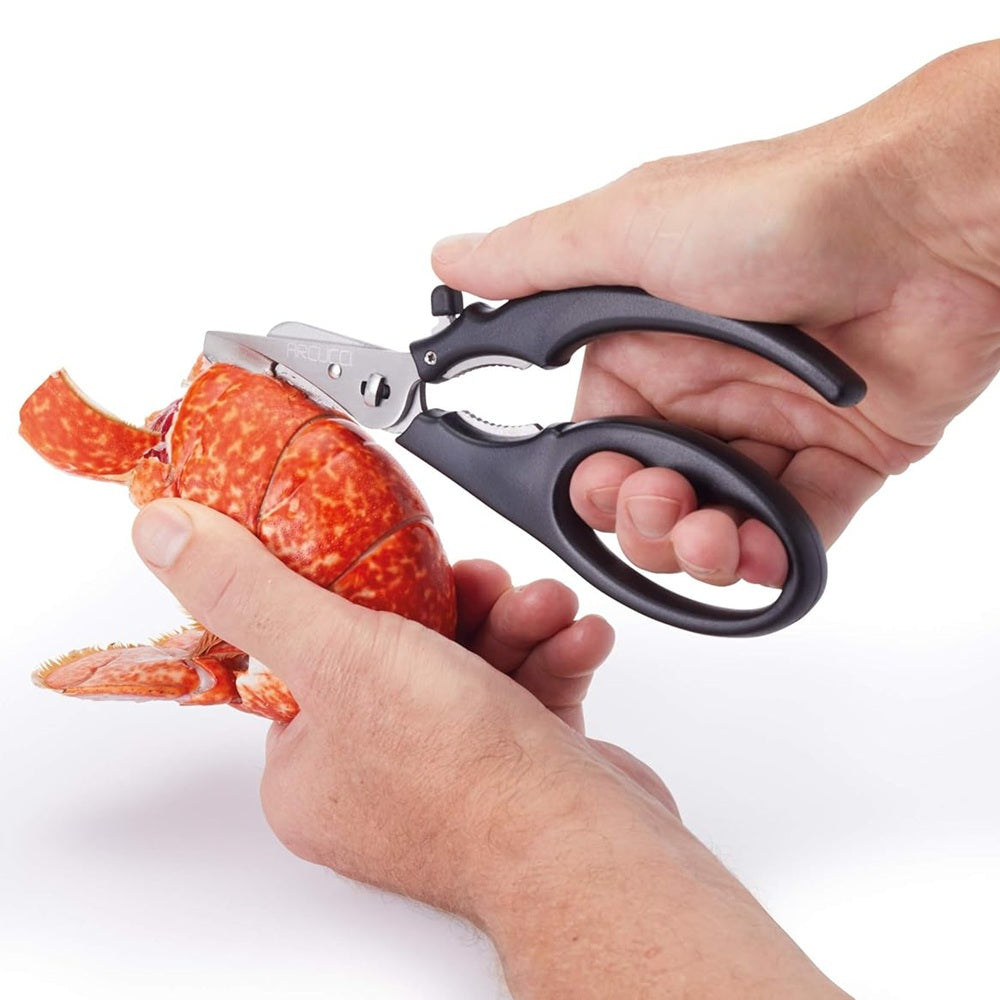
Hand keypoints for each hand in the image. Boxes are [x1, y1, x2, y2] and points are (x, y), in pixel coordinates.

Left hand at [132, 497, 845, 996]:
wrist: (585, 849)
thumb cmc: (464, 777)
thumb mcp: (338, 652)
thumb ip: (250, 588)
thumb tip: (165, 537)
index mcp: (311, 768)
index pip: (314, 656)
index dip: (360, 596)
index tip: (396, 564)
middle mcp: (375, 781)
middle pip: (405, 651)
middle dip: (461, 603)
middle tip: (486, 583)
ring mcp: (449, 780)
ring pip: (474, 665)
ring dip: (516, 621)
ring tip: (542, 608)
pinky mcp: (515, 773)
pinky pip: (524, 694)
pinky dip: (551, 657)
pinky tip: (574, 639)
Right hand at [433, 42, 999, 587]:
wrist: (927, 223)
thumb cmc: (777, 211)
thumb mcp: (630, 231)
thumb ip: (533, 264)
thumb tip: (451, 260)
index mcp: (641, 346)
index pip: (590, 444)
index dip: (589, 485)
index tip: (602, 488)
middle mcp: (700, 389)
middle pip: (647, 498)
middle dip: (644, 525)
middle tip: (666, 503)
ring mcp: (769, 425)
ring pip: (713, 525)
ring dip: (703, 548)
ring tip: (717, 530)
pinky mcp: (838, 458)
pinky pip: (792, 532)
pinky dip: (772, 558)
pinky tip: (760, 552)